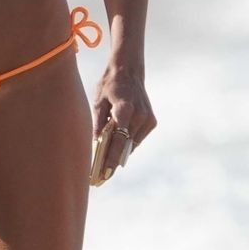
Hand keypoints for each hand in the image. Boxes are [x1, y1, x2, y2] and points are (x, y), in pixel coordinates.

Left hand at [93, 61, 155, 177]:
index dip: (110, 159)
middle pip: (124, 145)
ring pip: (131, 144)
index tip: (104, 174)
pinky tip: (117, 148)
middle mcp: (140, 116)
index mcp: (125, 109)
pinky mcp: (151, 121)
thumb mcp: (98, 102)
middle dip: (112, 161)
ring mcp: (147, 119)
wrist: (129, 71)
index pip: (117, 140)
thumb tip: (96, 144)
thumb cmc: (109, 86)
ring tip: (106, 167)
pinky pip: (137, 139)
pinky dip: (127, 144)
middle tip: (101, 178)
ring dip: (120, 154)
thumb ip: (98, 124)